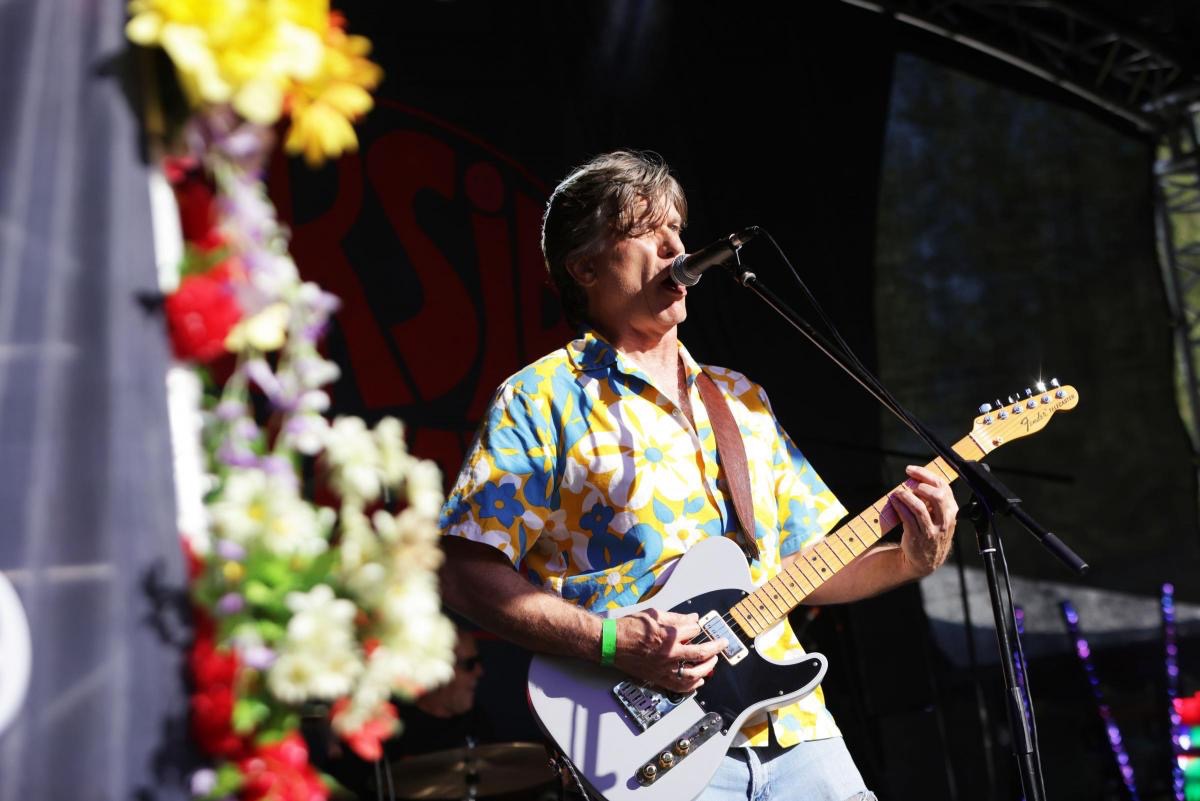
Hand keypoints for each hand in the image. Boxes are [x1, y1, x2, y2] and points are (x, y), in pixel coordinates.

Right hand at [613, 608, 726, 692]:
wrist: (610, 643)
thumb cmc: (629, 628)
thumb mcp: (654, 615)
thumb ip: (676, 617)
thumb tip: (693, 618)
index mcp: (669, 634)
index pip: (694, 630)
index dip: (697, 626)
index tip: (698, 625)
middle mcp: (669, 653)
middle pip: (701, 652)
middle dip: (715, 648)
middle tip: (722, 644)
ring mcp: (664, 668)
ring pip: (694, 673)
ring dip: (707, 668)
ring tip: (713, 662)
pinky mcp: (658, 678)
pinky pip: (680, 686)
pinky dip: (692, 685)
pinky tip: (699, 681)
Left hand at [892, 464, 957, 578]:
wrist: (926, 560)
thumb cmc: (930, 532)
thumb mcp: (939, 516)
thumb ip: (934, 499)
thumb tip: (915, 478)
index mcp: (951, 511)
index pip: (943, 487)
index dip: (926, 475)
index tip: (911, 470)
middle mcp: (944, 521)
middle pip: (937, 496)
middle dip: (921, 485)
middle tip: (909, 484)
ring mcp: (931, 530)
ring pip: (920, 508)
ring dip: (906, 496)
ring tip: (898, 492)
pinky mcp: (917, 537)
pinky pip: (907, 518)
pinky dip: (899, 506)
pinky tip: (894, 501)